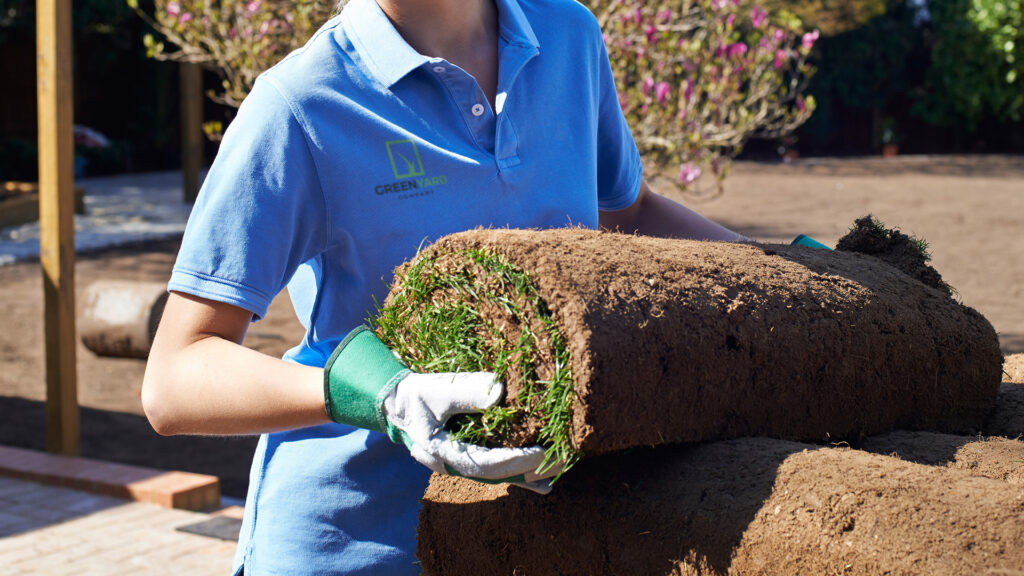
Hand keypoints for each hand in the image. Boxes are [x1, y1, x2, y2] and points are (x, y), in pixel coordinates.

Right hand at [384, 372, 559, 493]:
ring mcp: (460, 465)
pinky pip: (496, 471)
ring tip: (560, 469)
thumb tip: (499, 394)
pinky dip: (519, 474)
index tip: (541, 452)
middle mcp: (453, 466)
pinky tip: (543, 483)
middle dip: (531, 468)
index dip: (515, 460)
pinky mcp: (467, 458)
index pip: (485, 465)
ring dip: (529, 473)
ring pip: (499, 476)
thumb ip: (466, 392)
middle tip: (564, 459)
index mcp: (442, 454)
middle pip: (497, 475)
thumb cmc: (415, 396)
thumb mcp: (436, 389)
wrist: (396, 404)